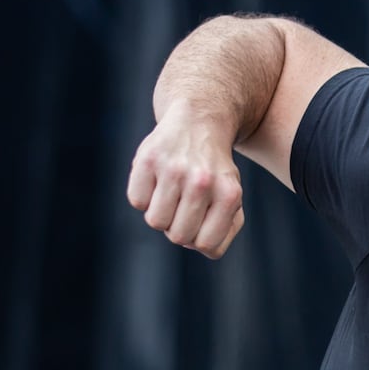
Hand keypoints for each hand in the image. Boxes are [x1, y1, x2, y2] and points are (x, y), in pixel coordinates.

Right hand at [127, 101, 246, 258]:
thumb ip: (226, 227)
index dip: (199, 239)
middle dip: (178, 227)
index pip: (207, 246)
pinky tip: (156, 179)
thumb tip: (205, 247)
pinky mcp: (148, 158)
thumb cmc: (214, 170)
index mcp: (229, 194)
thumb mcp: (232, 196)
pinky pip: (137, 201)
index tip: (200, 222)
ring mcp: (174, 169)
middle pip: (178, 237)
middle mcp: (202, 181)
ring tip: (170, 193)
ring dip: (160, 213)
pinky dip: (143, 196)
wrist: (198, 122)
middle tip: (183, 206)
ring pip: (155, 222)